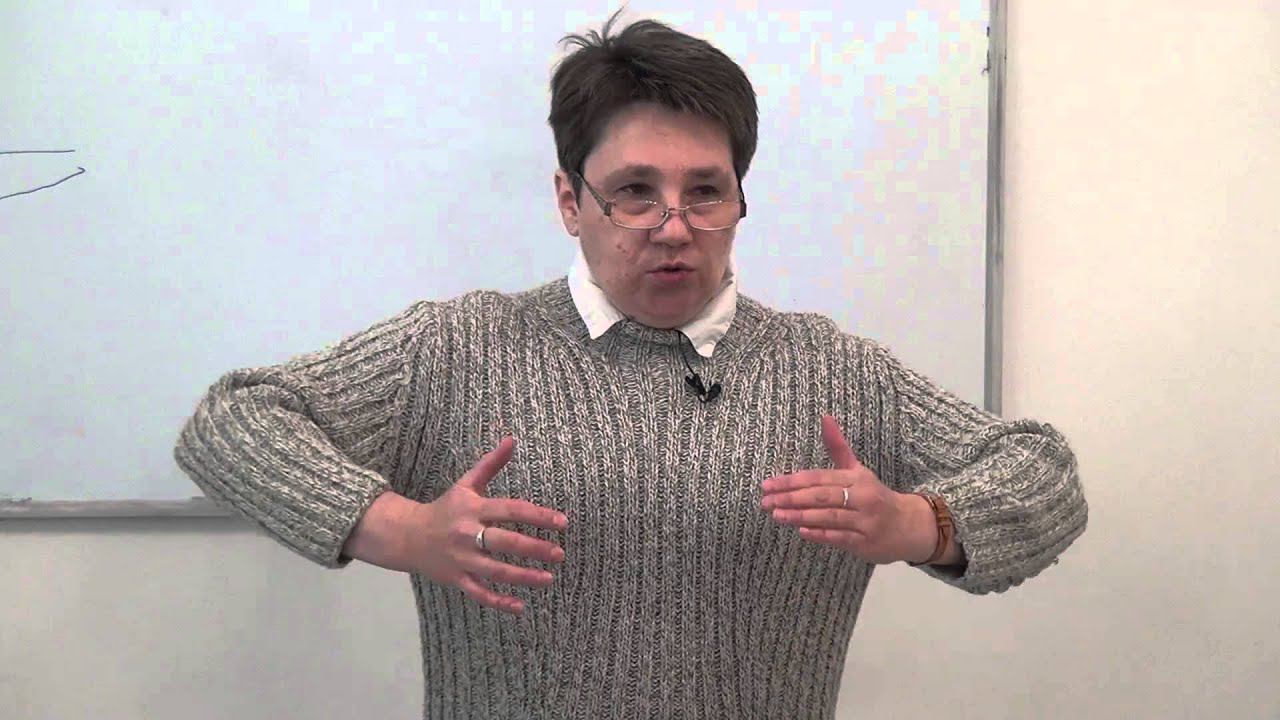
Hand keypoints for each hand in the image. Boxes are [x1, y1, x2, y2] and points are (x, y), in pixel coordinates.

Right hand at [349, 437, 567, 614]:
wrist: (406, 535)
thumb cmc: (445, 508)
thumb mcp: (466, 484)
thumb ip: (491, 464)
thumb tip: (512, 440)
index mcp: (473, 509)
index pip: (511, 510)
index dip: (538, 516)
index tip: (562, 522)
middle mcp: (468, 534)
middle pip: (505, 542)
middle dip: (535, 549)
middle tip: (560, 554)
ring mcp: (461, 559)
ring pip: (495, 571)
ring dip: (523, 576)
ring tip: (549, 579)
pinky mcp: (456, 578)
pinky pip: (479, 593)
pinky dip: (498, 601)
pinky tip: (520, 606)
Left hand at [760, 415, 934, 564]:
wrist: (910, 526)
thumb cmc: (874, 496)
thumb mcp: (858, 471)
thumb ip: (838, 447)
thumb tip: (825, 417)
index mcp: (856, 478)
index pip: (819, 477)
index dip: (792, 481)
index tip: (767, 485)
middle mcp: (862, 497)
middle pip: (821, 496)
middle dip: (791, 498)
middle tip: (765, 501)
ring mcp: (865, 521)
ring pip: (829, 516)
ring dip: (801, 516)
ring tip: (777, 515)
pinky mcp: (866, 542)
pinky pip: (840, 537)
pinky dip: (821, 534)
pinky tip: (802, 531)